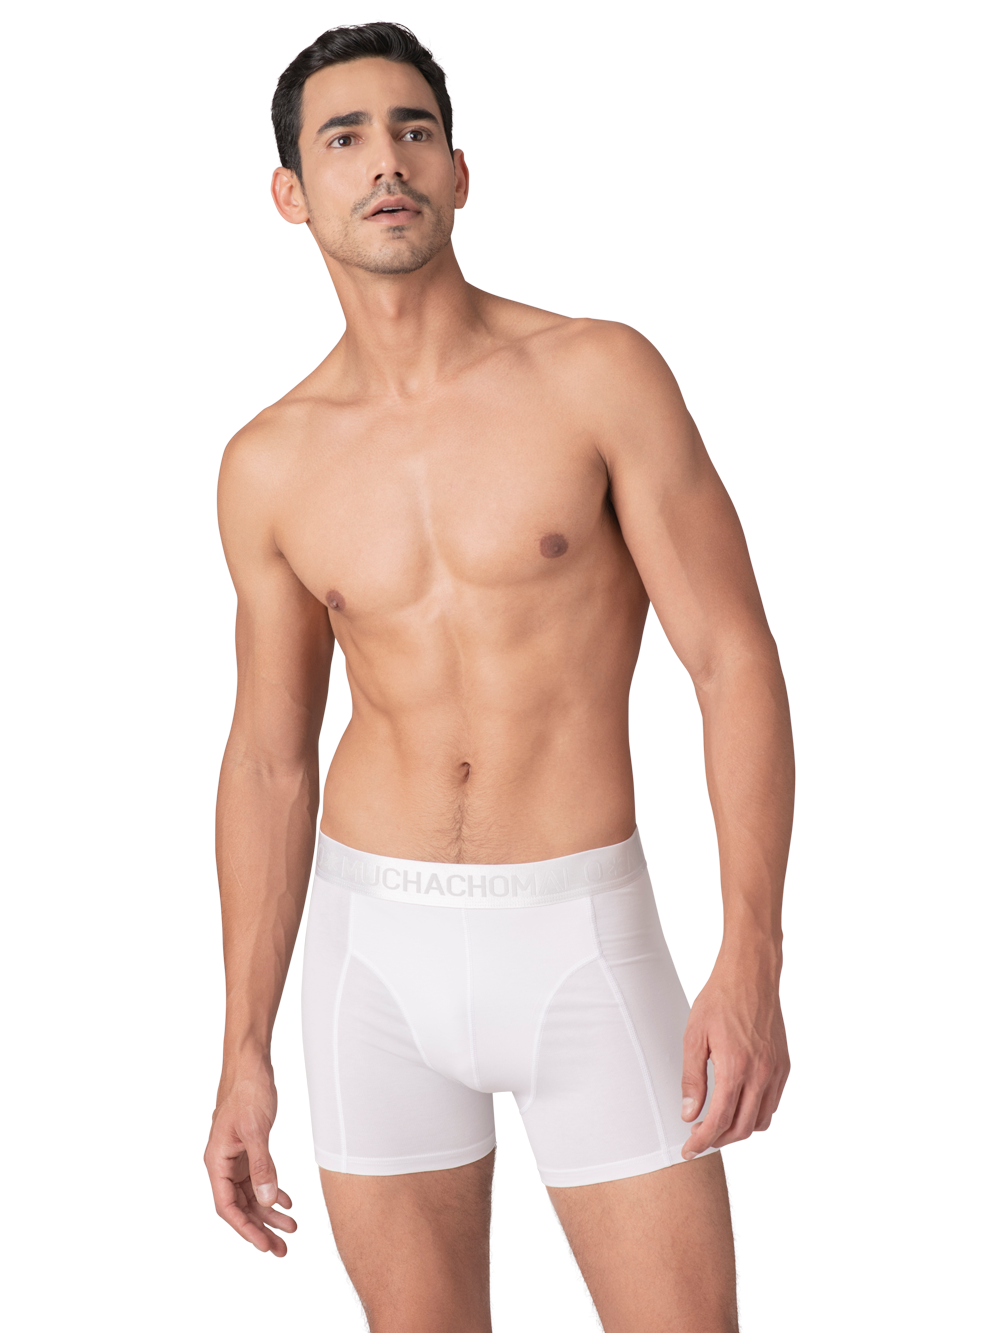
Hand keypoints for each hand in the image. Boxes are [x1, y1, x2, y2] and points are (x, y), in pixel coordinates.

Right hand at [205, 1059, 297, 1255]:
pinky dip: (272, 1190)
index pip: (229, 1206)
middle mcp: (224, 1162)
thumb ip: (261, 1166)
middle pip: (242, 1205)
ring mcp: (237, 1155)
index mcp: (218, 1160)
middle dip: (262, 1227)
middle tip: (282, 1247)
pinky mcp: (249, 1147)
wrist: (251, 1062)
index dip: (246, 1228)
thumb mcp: (255, 1130)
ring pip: (252, 1193)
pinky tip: (286, 1202)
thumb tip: (265, 1201)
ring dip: (269, 1211)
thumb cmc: (247, 1089)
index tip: (264, 1244)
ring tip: (290, 1228)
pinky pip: (259, 1177)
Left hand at [678, 955, 789, 1159]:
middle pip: (742, 1128)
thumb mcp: (694, 1036)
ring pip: (760, 1119)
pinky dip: (755, 1113)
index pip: (719, 1120)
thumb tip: (690, 1114)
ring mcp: (776, 1071)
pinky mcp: (784, 1065)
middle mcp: (761, 1074)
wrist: (751, 975)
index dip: (702, 1140)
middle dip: (719, 1140)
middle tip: (700, 1140)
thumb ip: (692, 1078)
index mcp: (736, 1067)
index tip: (688, 1149)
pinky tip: (739, 1107)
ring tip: (717, 1126)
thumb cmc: (719, 1000)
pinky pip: (772, 1102)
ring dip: (739, 1131)